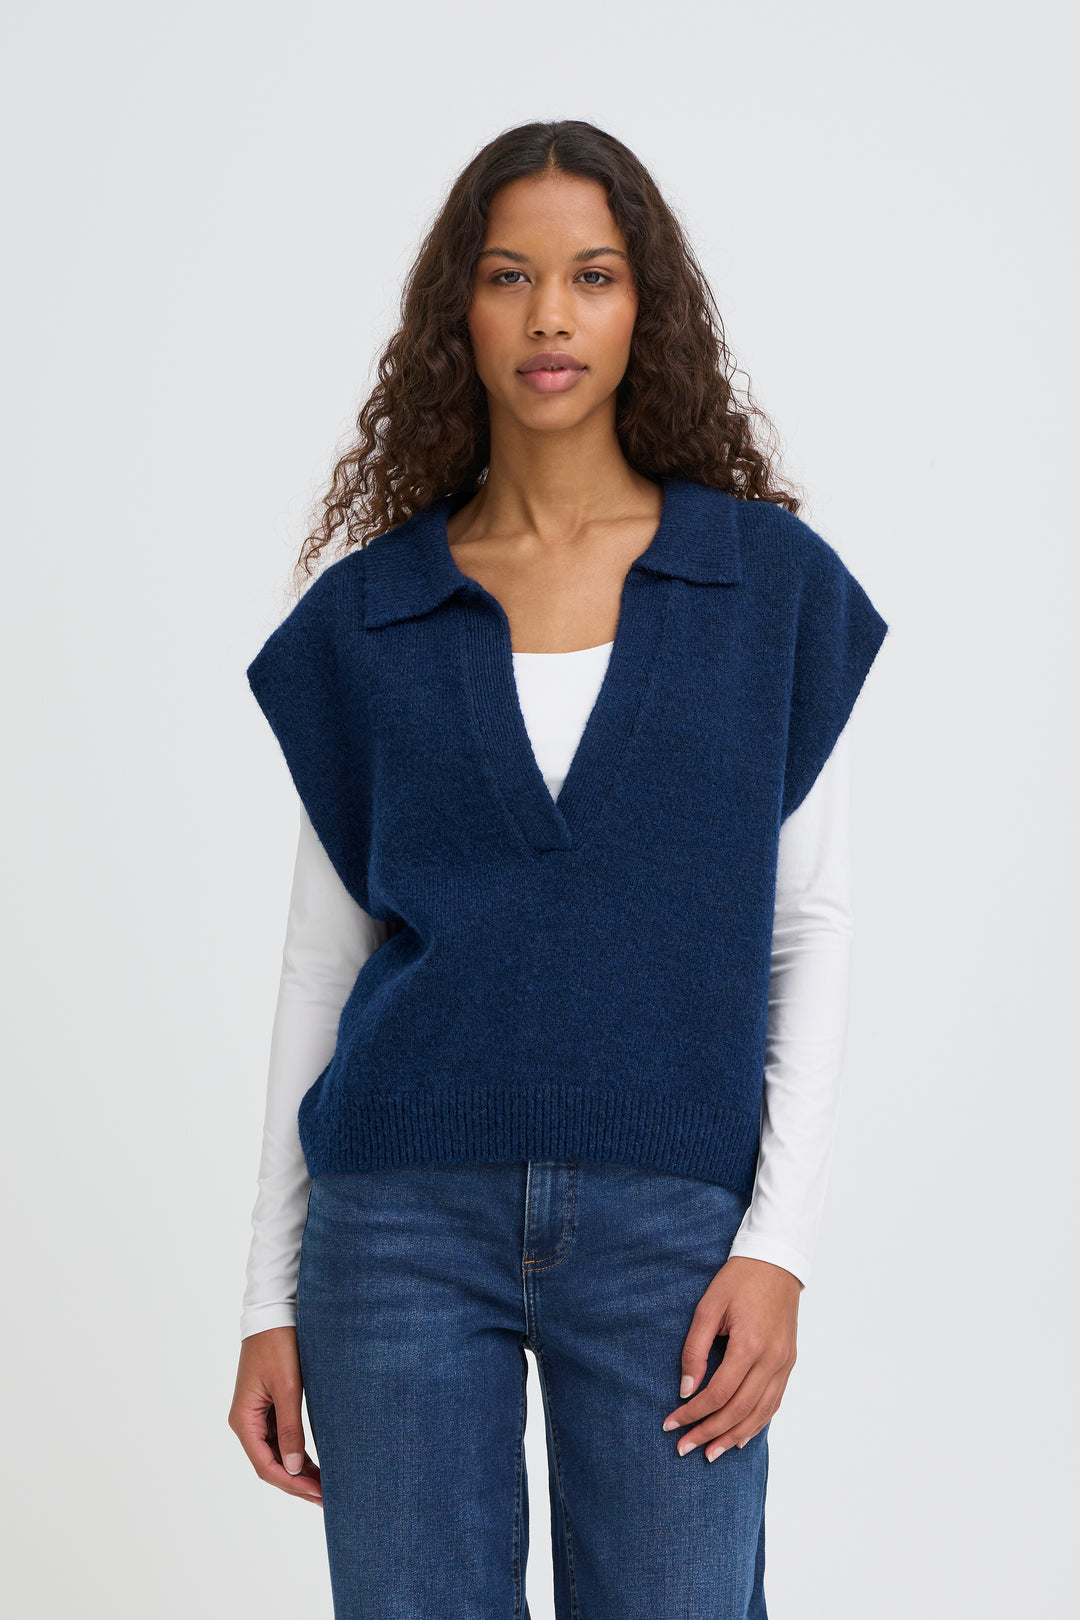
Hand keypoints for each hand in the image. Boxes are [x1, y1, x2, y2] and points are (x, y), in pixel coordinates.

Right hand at [229, 1326, 322, 1504]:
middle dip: (297, 1483)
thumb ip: (290, 1428)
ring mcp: (256, 1415)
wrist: (274, 1313)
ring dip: (298, 1471)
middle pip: (270, 1464)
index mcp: (243, 1420)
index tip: (317, 1494)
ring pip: (276, 1454)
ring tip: (325, 1487)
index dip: (292, 1484)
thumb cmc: (279, 1345)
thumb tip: (295, 1468)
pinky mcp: (268, 1407)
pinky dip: (297, 1453)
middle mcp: (246, 1422)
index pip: (266, 1465)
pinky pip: (281, 1438)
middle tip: (327, 1498)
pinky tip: (315, 1464)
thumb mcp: (288, 1387)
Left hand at [661, 1256, 800, 1461]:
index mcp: (749, 1345)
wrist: (776, 1260)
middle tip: (685, 1448)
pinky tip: (740, 1436)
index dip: (693, 1414)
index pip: (718, 1394)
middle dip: (709, 1433)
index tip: (671, 1424)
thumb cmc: (739, 1279)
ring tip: (711, 1453)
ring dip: (734, 1436)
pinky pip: (774, 1402)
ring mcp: (784, 1363)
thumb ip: (694, 1349)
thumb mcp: (708, 1307)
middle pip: (739, 1410)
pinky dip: (757, 1423)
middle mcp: (772, 1359)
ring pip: (760, 1413)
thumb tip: (685, 1390)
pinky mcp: (789, 1361)